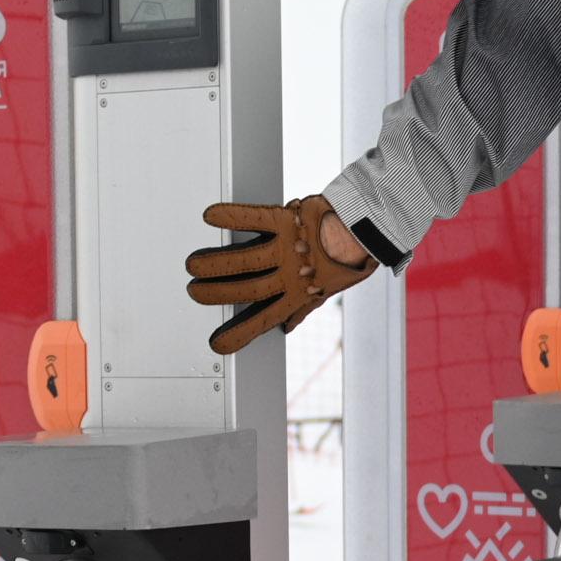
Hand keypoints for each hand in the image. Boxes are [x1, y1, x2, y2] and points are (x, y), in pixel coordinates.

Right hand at [186, 194, 376, 355]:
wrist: (366, 229)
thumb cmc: (347, 260)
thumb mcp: (325, 291)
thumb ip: (301, 307)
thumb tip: (285, 326)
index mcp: (300, 295)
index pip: (266, 319)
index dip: (242, 333)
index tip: (218, 344)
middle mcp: (292, 274)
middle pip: (249, 290)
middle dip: (218, 293)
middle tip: (194, 292)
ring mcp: (289, 248)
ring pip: (247, 260)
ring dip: (217, 264)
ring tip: (194, 266)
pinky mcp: (289, 220)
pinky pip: (256, 218)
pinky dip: (233, 216)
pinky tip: (211, 216)